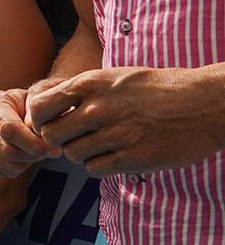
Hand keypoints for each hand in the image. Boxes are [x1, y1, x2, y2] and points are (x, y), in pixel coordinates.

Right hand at [0, 86, 58, 176]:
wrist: (11, 112)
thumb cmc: (23, 107)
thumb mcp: (33, 100)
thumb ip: (37, 114)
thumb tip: (43, 134)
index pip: (9, 129)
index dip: (33, 143)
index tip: (53, 149)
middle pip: (7, 151)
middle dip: (33, 155)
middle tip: (48, 151)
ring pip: (7, 164)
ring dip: (27, 161)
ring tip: (33, 149)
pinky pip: (3, 171)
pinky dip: (18, 167)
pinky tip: (22, 154)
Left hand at [27, 66, 224, 174]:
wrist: (203, 103)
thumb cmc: (158, 87)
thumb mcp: (114, 76)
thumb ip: (82, 90)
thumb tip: (48, 102)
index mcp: (90, 84)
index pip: (40, 106)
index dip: (40, 118)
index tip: (51, 121)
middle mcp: (98, 109)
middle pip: (52, 134)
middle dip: (57, 139)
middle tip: (72, 138)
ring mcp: (115, 134)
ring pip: (72, 154)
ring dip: (79, 153)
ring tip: (96, 145)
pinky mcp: (133, 158)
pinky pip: (95, 168)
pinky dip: (97, 165)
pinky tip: (111, 155)